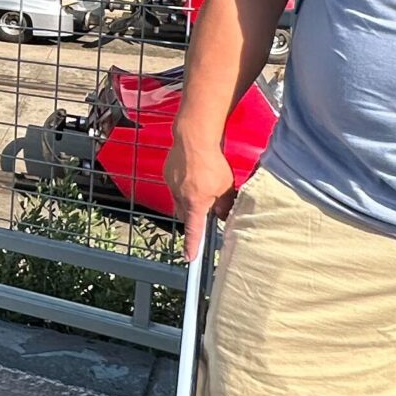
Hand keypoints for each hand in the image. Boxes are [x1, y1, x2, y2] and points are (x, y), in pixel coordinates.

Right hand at [165, 129, 235, 264]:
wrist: (193, 138)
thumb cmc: (211, 162)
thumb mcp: (226, 186)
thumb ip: (226, 204)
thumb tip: (224, 214)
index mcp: (195, 203)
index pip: (194, 231)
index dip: (192, 245)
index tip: (189, 258)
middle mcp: (180, 197)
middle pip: (186, 214)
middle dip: (194, 214)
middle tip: (207, 206)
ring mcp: (172, 184)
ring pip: (180, 199)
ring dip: (190, 196)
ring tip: (203, 182)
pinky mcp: (168, 172)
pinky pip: (176, 185)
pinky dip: (185, 182)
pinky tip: (194, 171)